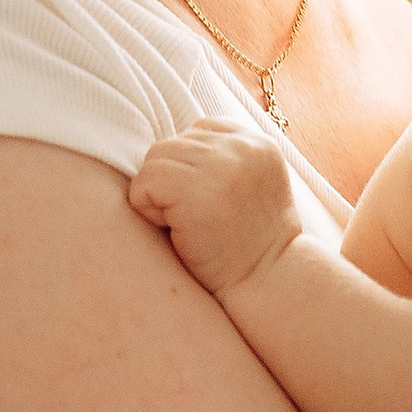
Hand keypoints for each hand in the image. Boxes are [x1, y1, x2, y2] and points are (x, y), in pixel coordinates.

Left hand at [128, 122, 302, 296]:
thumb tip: (174, 145)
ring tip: (185, 223)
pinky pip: (144, 183)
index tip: (208, 201)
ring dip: (158, 195)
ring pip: (154, 160)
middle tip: (194, 218)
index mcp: (258, 143)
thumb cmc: (251, 243)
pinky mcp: (194, 190)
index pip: (199, 130)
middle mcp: (241, 147)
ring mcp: (219, 165)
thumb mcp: (254, 186)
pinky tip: (175, 230)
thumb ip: (226, 159)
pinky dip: (147, 209)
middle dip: (171, 181)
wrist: (266, 281)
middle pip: (172, 144)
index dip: (189, 167)